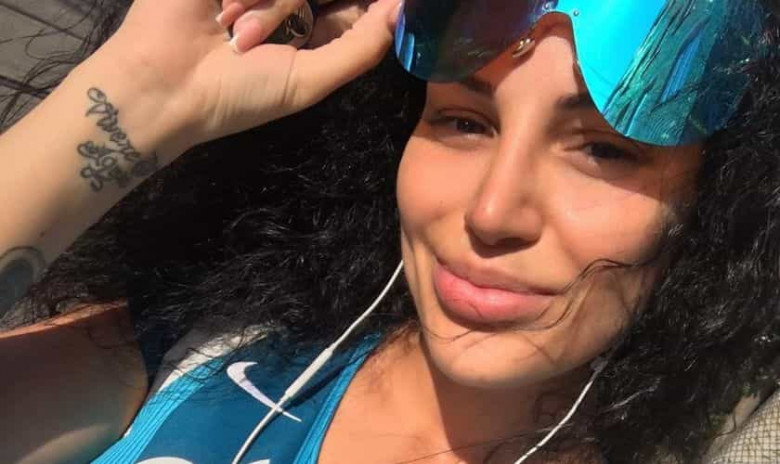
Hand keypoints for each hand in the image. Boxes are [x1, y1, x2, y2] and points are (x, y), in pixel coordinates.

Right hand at [87, 0, 398, 156]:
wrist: (167, 84)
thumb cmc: (241, 93)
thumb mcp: (311, 80)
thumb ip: (363, 47)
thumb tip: (403, 11)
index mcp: (315, 34)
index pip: (357, 7)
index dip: (372, 4)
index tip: (387, 2)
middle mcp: (290, 5)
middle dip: (299, 6)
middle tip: (265, 41)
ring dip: (269, 8)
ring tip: (238, 39)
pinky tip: (223, 17)